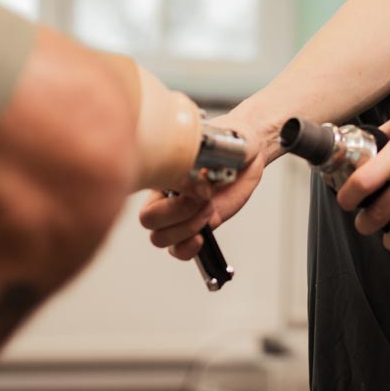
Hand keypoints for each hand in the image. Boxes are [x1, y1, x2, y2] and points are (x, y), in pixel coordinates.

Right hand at [138, 110, 267, 260]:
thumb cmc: (232, 141)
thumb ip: (211, 154)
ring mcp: (179, 213)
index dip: (166, 189)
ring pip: (160, 237)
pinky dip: (187, 249)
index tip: (195, 184)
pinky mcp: (195, 227)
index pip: (141, 187)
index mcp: (165, 169)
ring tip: (209, 211)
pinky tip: (202, 237)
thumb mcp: (223, 140)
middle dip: (178, 213)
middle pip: (149, 219)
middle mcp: (167, 192)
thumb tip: (201, 179)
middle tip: (205, 200)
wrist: (248, 154)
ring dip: (186, 230)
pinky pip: (177, 250)